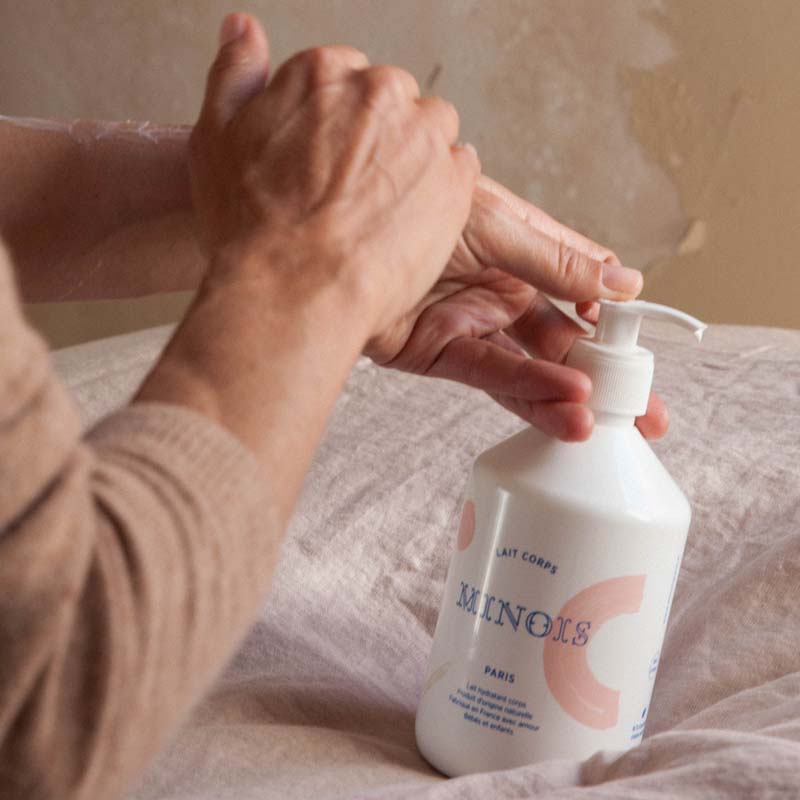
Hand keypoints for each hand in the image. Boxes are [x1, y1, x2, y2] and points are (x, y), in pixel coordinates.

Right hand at [188, 13, 479, 338]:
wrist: (292, 289)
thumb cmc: (250, 227)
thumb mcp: (216, 139)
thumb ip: (235, 74)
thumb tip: (243, 28)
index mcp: (321, 73)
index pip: (347, 80)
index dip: (337, 128)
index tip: (329, 164)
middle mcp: (378, 92)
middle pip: (393, 103)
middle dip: (379, 141)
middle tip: (355, 194)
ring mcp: (422, 134)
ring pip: (431, 132)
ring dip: (415, 162)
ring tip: (383, 211)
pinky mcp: (455, 179)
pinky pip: (460, 170)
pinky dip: (441, 193)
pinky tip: (408, 224)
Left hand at [365, 175, 668, 440]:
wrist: (330, 234)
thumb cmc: (412, 206)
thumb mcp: (498, 226)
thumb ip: (558, 260)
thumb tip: (626, 280)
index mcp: (522, 250)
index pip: (581, 284)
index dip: (612, 316)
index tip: (640, 346)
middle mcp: (502, 290)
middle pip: (564, 339)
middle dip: (606, 376)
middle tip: (645, 414)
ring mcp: (474, 323)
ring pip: (531, 366)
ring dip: (566, 394)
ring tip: (598, 421)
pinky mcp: (441, 353)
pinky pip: (492, 374)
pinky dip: (526, 390)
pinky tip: (561, 405)